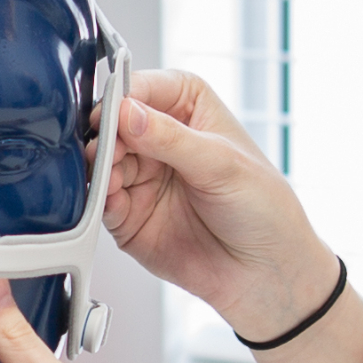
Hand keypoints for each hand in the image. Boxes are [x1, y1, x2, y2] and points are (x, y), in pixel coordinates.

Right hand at [97, 70, 337, 343]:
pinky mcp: (126, 214)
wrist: (265, 274)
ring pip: (99, 163)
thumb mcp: (221, 164)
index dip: (120, 99)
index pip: (140, 88)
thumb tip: (124, 112)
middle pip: (110, 125)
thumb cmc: (263, 209)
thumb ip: (169, 138)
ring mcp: (140, 175)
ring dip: (97, 170)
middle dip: (103, 137)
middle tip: (102, 151)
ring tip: (110, 180)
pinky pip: (99, 202)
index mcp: (186, 107)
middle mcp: (157, 137)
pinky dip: (97, 201)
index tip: (109, 115)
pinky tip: (110, 202)